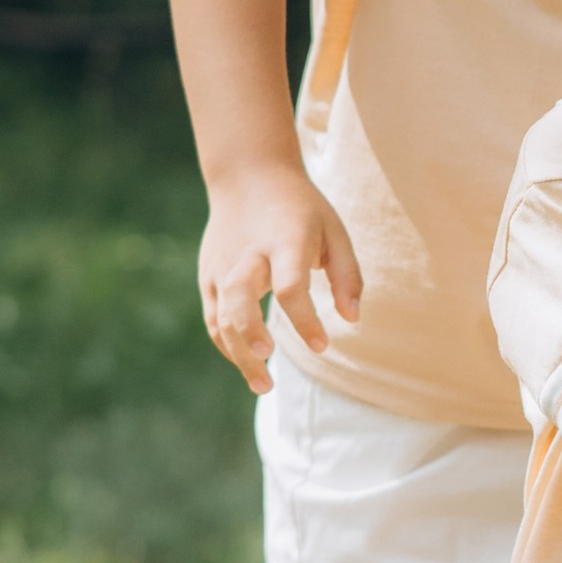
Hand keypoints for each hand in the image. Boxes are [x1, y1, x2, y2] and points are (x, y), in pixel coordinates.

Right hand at [197, 163, 363, 393]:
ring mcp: (222, 266)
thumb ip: (347, 275)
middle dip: (250, 333)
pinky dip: (228, 345)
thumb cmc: (300, 209)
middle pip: (240, 298)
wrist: (247, 176)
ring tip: (263, 385)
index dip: (304, 320)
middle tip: (269, 358)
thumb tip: (352, 319)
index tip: (323, 346)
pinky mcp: (209, 276)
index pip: (290, 285)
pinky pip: (214, 318)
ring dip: (238, 353)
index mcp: (284, 240)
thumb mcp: (334, 230)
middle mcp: (248, 255)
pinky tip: (249, 364)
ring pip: (221, 315)